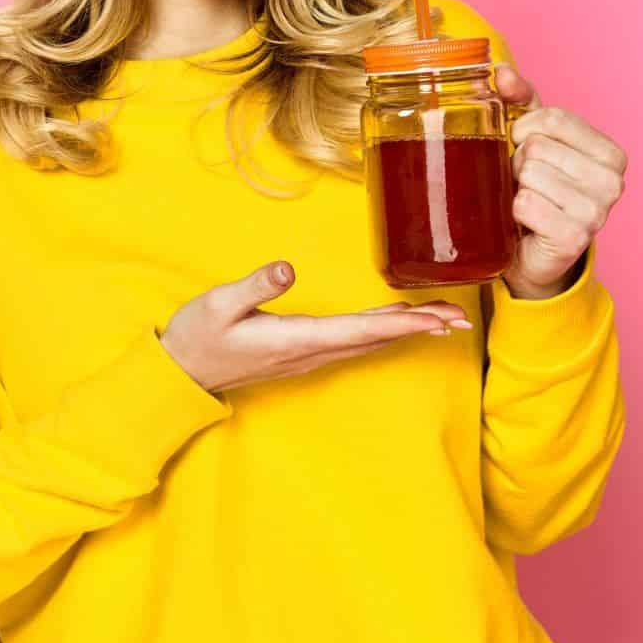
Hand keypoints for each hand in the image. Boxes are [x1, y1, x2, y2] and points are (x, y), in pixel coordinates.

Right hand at [158, 261, 472, 394]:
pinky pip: (353, 343)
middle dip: (420, 329)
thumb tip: (287, 269)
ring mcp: (307, 356)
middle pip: (376, 340)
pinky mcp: (302, 352)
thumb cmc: (197, 336)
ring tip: (443, 320)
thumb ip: (254, 286)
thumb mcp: (218, 303)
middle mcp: (310, 352)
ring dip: (406, 331)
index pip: (362, 331)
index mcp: (296, 338)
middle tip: (462, 318)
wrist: (180, 373)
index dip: (403, 325)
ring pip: (368, 343)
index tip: (438, 320)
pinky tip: (396, 323)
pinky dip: (382, 332)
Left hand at [491, 63, 627, 299]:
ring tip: (527, 202)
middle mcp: (613, 182)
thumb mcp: (530, 138)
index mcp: (611, 154)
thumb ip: (519, 100)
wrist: (528, 252)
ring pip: (529, 174)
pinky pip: (525, 204)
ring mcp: (597, 213)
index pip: (553, 118)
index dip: (524, 130)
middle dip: (518, 163)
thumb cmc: (534, 189)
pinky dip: (514, 212)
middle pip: (538, 147)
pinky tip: (526, 223)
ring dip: (515, 188)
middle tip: (526, 185)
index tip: (524, 149)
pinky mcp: (574, 239)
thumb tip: (502, 72)